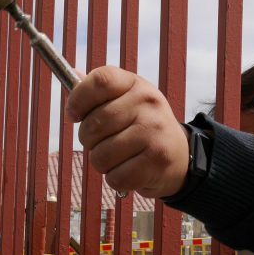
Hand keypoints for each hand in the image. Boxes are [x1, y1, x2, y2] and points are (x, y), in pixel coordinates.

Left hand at [65, 66, 189, 198]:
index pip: (100, 81)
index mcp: (135, 84)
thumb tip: (73, 74)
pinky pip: (115, 177)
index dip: (78, 99)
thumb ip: (99, 91)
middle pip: (93, 125)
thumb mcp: (126, 101)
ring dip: (102, 163)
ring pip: (101, 155)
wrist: (180, 155)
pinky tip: (129, 171)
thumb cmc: (143, 127)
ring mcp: (154, 131)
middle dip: (88, 141)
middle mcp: (148, 103)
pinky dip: (116, 179)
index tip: (73, 115)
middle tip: (104, 142)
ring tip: (119, 158)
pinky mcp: (157, 160)